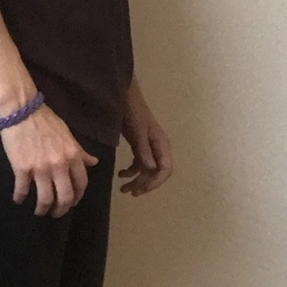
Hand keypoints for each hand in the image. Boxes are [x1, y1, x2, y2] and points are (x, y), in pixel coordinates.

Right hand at [0, 104, 98, 217]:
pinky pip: (22, 190)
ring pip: (45, 199)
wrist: (21, 109)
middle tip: (55, 213)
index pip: (81, 184)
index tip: (71, 202)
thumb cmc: (44, 120)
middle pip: (65, 197)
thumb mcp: (67, 134)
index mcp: (72, 155)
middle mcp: (59, 165)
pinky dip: (20, 198)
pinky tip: (18, 199)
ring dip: (42, 209)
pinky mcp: (22, 169)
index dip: (77, 197)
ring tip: (39, 211)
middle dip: (61, 210)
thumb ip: (79, 151)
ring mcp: (40, 168)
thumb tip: (94, 162)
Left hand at [119, 79, 172, 196]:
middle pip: (157, 172)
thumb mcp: (136, 130)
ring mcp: (149, 145)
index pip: (165, 169)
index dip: (155, 182)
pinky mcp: (140, 144)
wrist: (123, 94)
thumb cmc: (131, 110)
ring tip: (124, 189)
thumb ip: (143, 150)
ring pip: (147, 169)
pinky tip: (121, 174)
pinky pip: (140, 162)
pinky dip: (132, 170)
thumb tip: (151, 170)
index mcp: (161, 143)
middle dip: (145, 184)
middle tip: (130, 192)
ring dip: (137, 180)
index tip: (141, 190)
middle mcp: (158, 146)